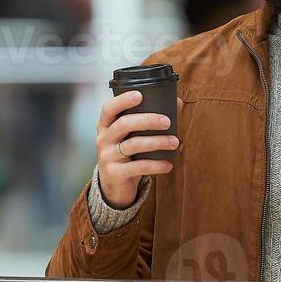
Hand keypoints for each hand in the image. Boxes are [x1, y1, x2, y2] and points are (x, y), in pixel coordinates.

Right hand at [96, 91, 182, 208]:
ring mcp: (107, 157)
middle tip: (167, 122)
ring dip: (157, 142)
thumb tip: (177, 102)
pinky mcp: (115, 173)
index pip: (109, 109)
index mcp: (106, 125)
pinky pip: (138, 167)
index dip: (122, 100)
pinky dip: (156, 165)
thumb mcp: (132, 136)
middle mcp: (104, 139)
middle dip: (147, 120)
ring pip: (133, 145)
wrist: (114, 186)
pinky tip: (168, 165)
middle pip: (124, 124)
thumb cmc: (127, 154)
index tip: (140, 95)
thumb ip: (150, 119)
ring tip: (174, 142)